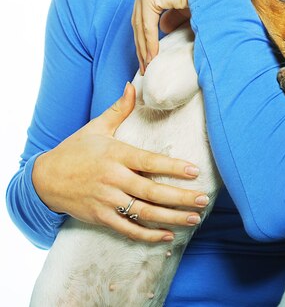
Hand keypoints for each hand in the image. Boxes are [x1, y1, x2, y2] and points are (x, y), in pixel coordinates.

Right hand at [32, 84, 209, 242]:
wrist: (44, 179)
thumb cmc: (75, 150)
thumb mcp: (96, 127)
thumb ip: (119, 108)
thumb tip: (133, 85)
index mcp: (116, 155)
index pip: (150, 162)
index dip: (173, 167)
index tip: (195, 171)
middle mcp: (113, 178)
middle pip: (152, 191)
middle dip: (180, 197)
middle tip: (203, 199)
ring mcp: (106, 200)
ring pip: (143, 212)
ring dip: (171, 218)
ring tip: (194, 219)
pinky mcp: (100, 217)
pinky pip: (127, 229)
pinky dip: (147, 235)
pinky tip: (167, 236)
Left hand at [132, 0, 240, 72]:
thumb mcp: (186, 5)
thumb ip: (173, 15)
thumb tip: (163, 28)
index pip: (143, 9)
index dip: (144, 33)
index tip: (147, 52)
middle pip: (139, 17)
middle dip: (141, 43)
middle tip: (144, 64)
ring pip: (140, 23)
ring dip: (144, 47)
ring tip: (148, 65)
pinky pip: (147, 24)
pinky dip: (150, 42)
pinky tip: (153, 56)